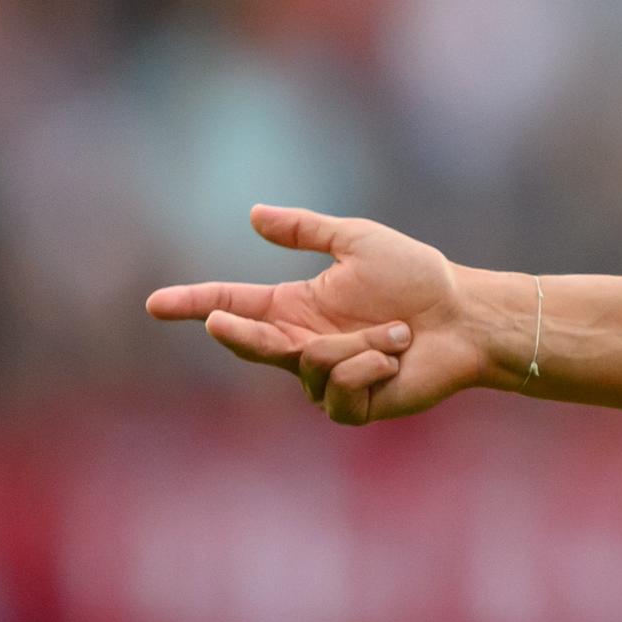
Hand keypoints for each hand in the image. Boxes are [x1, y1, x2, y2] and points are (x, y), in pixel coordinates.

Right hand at [145, 205, 502, 424]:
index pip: (232, 307)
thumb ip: (306, 232)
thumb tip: (253, 214)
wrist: (466, 317)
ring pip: (307, 364)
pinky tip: (395, 357)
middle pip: (248, 344)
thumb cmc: (418, 279)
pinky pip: (337, 390)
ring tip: (397, 331)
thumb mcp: (358, 242)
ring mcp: (325, 379)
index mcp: (295, 309)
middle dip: (234, 333)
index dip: (192, 304)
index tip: (154, 304)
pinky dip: (368, 367)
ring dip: (358, 342)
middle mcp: (302, 345)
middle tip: (216, 321)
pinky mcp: (353, 407)